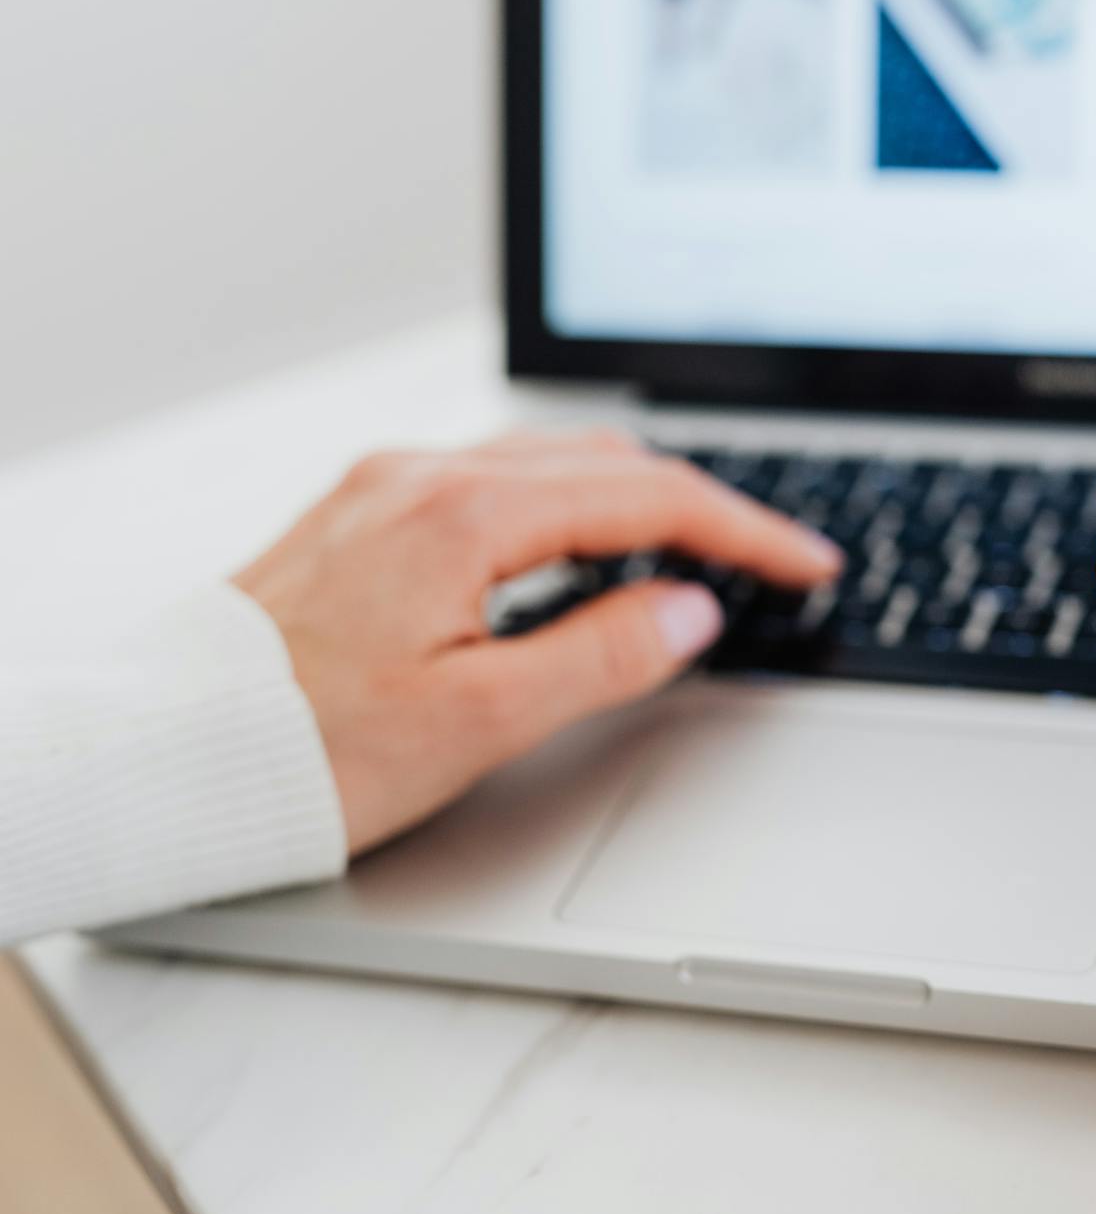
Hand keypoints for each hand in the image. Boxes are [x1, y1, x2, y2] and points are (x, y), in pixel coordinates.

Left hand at [234, 431, 841, 855]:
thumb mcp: (478, 721)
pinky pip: (500, 478)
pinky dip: (575, 503)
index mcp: (462, 517)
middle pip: (609, 463)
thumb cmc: (304, 750)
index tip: (808, 564)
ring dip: (641, 498)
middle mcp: (424, 478)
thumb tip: (691, 610)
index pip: (648, 500)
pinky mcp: (368, 510)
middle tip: (775, 559)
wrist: (168, 751)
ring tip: (702, 552)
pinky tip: (589, 546)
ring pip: (555, 462)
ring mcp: (390, 486)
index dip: (747, 532)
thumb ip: (601, 654)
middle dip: (707, 506)